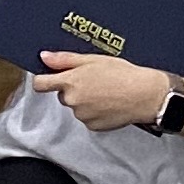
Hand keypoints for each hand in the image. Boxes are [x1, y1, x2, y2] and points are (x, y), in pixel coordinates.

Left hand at [29, 51, 171, 132]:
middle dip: (73, 89)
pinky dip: (95, 112)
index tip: (46, 78)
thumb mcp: (92, 59)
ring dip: (85, 100)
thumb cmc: (121, 74)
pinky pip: (88, 118)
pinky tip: (108, 103)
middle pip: (63, 94)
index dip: (42, 80)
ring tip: (105, 91)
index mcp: (70, 81)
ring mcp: (82, 115)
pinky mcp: (93, 126)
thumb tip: (44, 57)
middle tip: (93, 80)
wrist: (143, 95)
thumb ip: (64, 59)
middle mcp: (72, 100)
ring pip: (76, 106)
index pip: (41, 84)